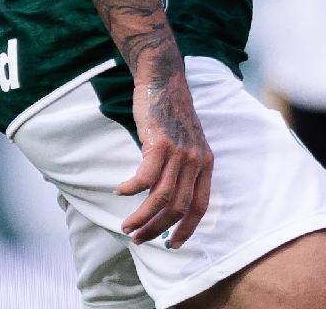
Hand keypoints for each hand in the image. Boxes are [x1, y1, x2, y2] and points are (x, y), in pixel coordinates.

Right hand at [119, 64, 214, 246]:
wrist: (165, 80)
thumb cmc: (171, 115)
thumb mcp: (187, 144)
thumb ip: (182, 170)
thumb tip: (166, 201)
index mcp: (206, 163)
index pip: (200, 205)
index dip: (187, 229)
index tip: (172, 245)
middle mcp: (196, 160)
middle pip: (179, 207)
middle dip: (158, 229)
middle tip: (138, 239)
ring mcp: (179, 151)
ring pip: (161, 197)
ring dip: (141, 217)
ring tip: (126, 226)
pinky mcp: (160, 142)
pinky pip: (144, 177)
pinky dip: (131, 189)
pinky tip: (119, 191)